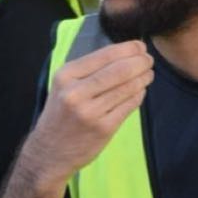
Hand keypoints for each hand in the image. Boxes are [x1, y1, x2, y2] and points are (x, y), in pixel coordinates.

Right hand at [21, 40, 153, 189]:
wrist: (49, 152)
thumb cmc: (59, 115)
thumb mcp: (63, 87)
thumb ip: (87, 71)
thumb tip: (123, 54)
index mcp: (65, 76)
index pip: (104, 55)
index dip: (128, 49)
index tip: (140, 46)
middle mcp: (76, 92)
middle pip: (120, 70)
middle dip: (140, 62)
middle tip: (149, 60)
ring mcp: (91, 112)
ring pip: (128, 87)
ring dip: (143, 78)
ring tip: (148, 74)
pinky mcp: (104, 128)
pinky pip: (130, 105)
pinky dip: (139, 95)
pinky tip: (140, 91)